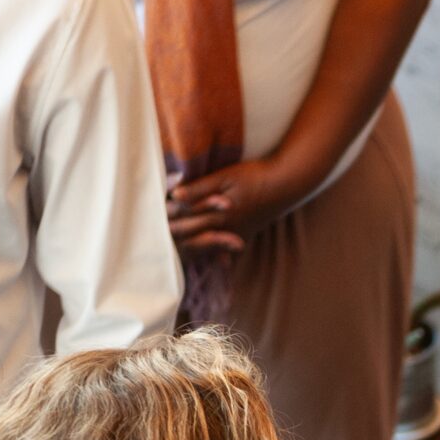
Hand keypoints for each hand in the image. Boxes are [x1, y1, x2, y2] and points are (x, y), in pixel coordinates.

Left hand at [166, 156, 316, 255]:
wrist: (287, 183)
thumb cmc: (255, 175)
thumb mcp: (225, 175)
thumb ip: (200, 187)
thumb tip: (175, 195)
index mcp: (215, 212)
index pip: (185, 217)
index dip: (169, 216)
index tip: (152, 218)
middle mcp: (225, 226)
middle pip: (194, 233)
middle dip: (176, 235)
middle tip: (157, 239)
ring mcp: (238, 231)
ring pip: (211, 244)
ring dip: (195, 247)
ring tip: (179, 252)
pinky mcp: (248, 231)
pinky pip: (232, 248)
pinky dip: (223, 255)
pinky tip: (220, 263)